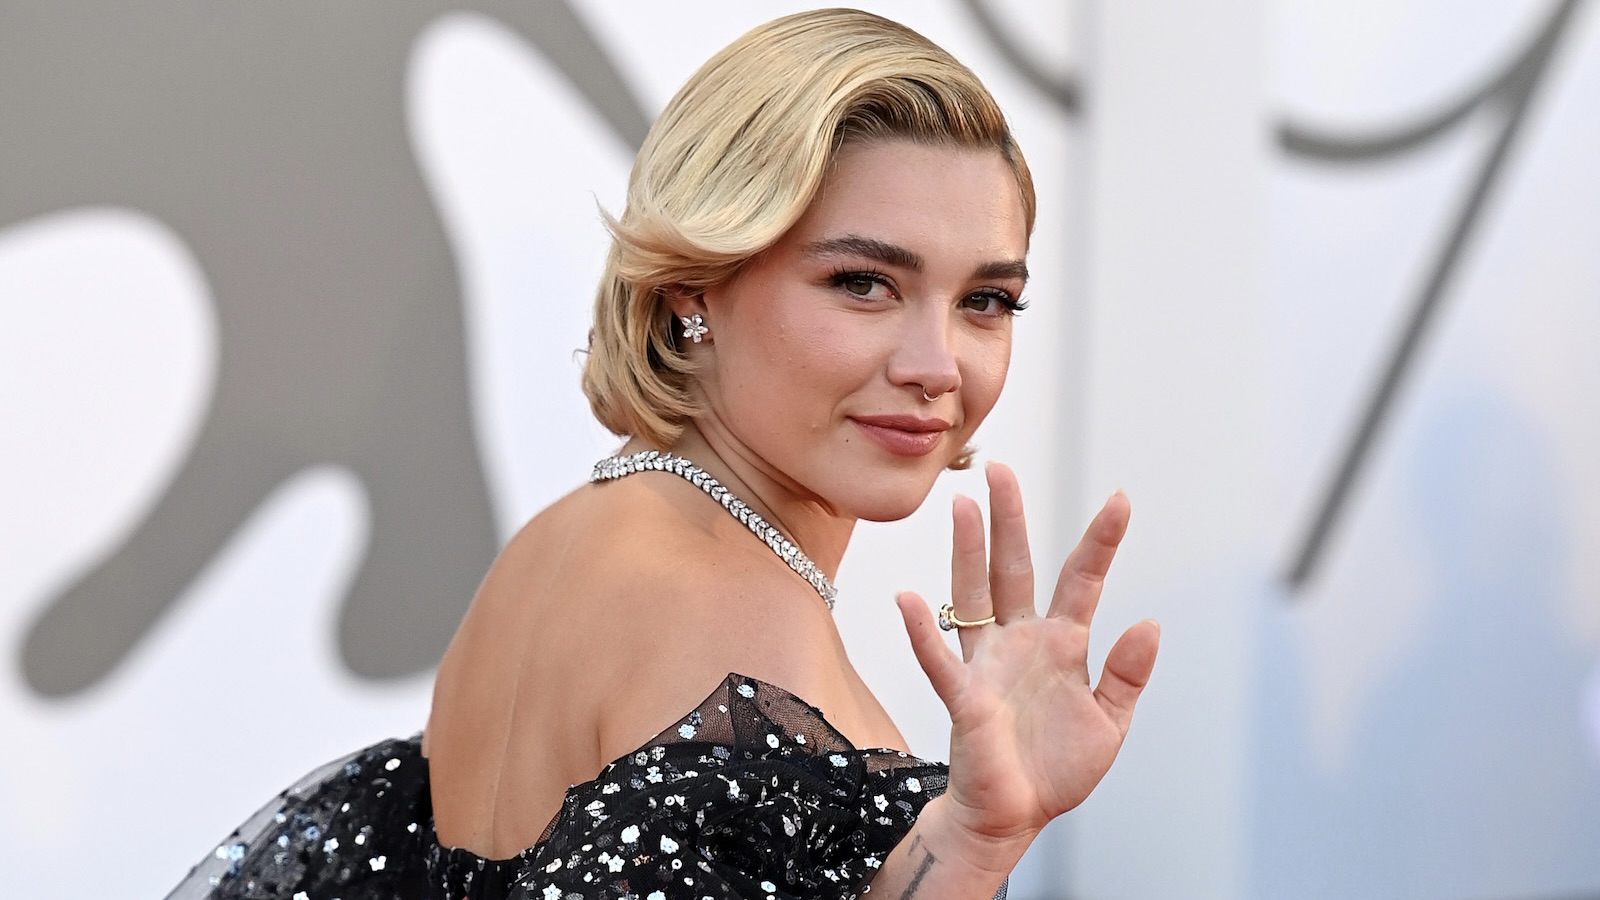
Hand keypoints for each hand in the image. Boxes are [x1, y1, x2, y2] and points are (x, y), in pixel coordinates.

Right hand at [896, 462, 1159, 844]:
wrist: (1014, 817)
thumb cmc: (1055, 768)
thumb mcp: (1110, 724)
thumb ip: (1126, 675)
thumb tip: (1149, 621)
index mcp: (1062, 644)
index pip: (1081, 580)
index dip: (1101, 541)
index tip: (1120, 498)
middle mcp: (1020, 641)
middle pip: (1012, 568)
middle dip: (1009, 519)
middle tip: (1001, 469)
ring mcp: (987, 665)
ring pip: (973, 596)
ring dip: (966, 552)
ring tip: (961, 506)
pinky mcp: (964, 698)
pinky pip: (940, 660)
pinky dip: (922, 631)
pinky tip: (909, 599)